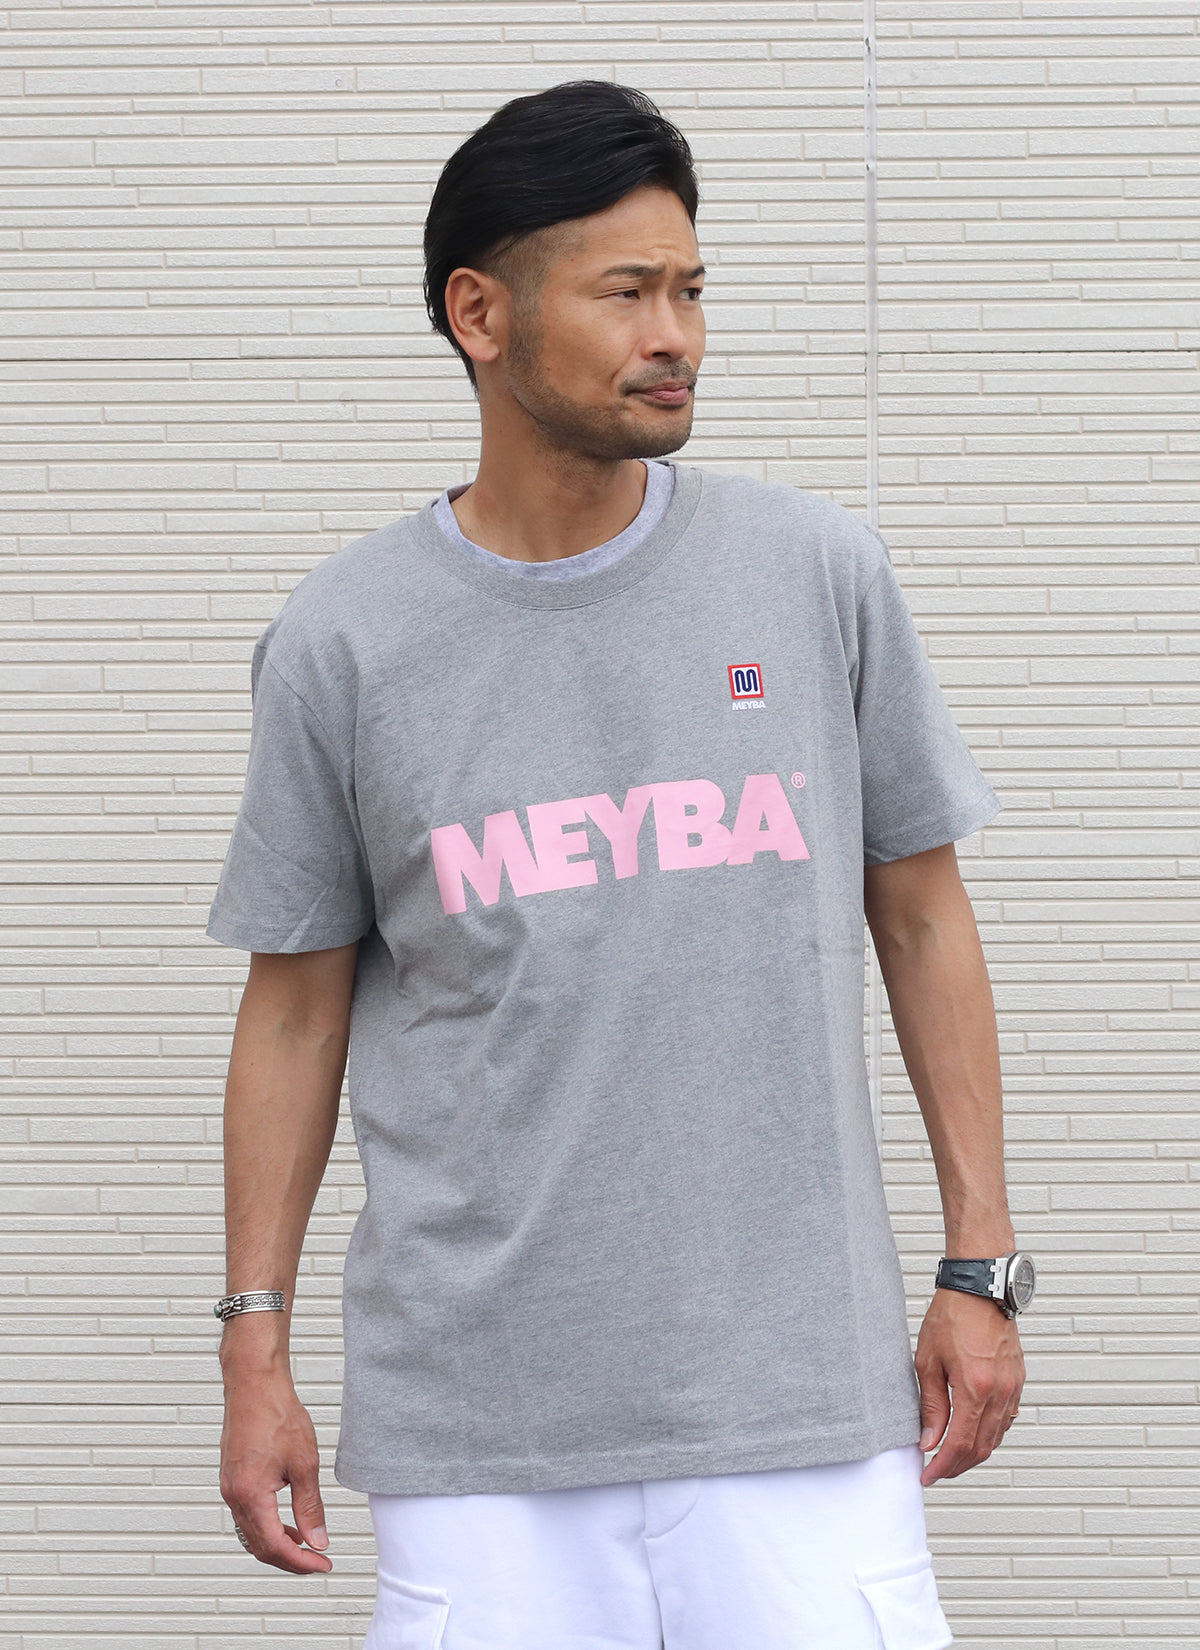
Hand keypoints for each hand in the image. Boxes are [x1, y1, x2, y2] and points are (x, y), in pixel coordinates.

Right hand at [219, 1362, 332, 1572]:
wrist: (255, 1383)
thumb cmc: (276, 1413)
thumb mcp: (304, 1463)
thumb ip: (310, 1506)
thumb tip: (317, 1540)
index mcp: (250, 1495)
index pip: (274, 1546)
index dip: (300, 1562)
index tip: (322, 1565)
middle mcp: (234, 1495)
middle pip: (259, 1546)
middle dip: (289, 1559)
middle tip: (317, 1560)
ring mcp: (229, 1486)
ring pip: (251, 1532)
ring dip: (277, 1544)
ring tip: (306, 1544)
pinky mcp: (231, 1477)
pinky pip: (247, 1515)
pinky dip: (267, 1526)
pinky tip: (286, 1521)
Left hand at [915, 1286, 1024, 1486]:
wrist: (980, 1287)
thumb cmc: (952, 1315)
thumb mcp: (928, 1360)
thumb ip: (931, 1405)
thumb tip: (929, 1440)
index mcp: (975, 1388)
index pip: (960, 1444)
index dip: (943, 1466)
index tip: (928, 1475)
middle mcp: (999, 1392)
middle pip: (981, 1447)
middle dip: (958, 1465)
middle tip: (937, 1470)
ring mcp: (1012, 1387)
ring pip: (996, 1437)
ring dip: (974, 1453)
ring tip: (950, 1455)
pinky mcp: (1017, 1380)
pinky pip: (1006, 1419)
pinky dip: (989, 1434)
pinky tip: (973, 1432)